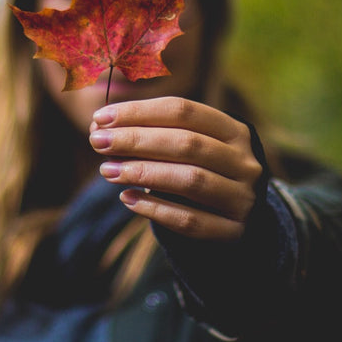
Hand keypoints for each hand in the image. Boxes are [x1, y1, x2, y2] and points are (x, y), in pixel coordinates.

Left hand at [89, 96, 262, 240]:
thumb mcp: (188, 147)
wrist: (239, 219)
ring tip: (107, 170)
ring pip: (190, 180)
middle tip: (97, 142)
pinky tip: (127, 198)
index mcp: (234, 131)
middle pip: (187, 143)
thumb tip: (99, 125)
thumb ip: (151, 134)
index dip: (140, 111)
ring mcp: (243, 198)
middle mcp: (245, 162)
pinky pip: (190, 221)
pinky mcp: (233, 231)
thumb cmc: (202, 172)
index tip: (101, 117)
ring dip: (143, 172)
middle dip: (136, 140)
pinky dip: (155, 209)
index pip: (184, 110)